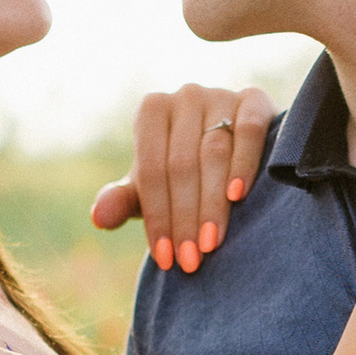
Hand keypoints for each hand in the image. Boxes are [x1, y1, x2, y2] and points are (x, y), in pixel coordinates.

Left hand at [90, 83, 277, 274]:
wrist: (235, 150)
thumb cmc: (184, 175)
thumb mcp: (151, 189)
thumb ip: (124, 201)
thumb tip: (99, 218)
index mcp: (152, 111)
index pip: (151, 169)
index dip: (157, 216)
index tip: (166, 259)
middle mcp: (185, 96)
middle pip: (181, 164)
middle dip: (185, 218)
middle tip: (191, 260)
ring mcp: (221, 94)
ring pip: (214, 153)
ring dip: (211, 204)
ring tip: (210, 244)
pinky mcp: (255, 99)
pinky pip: (248, 132)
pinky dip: (243, 164)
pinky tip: (237, 196)